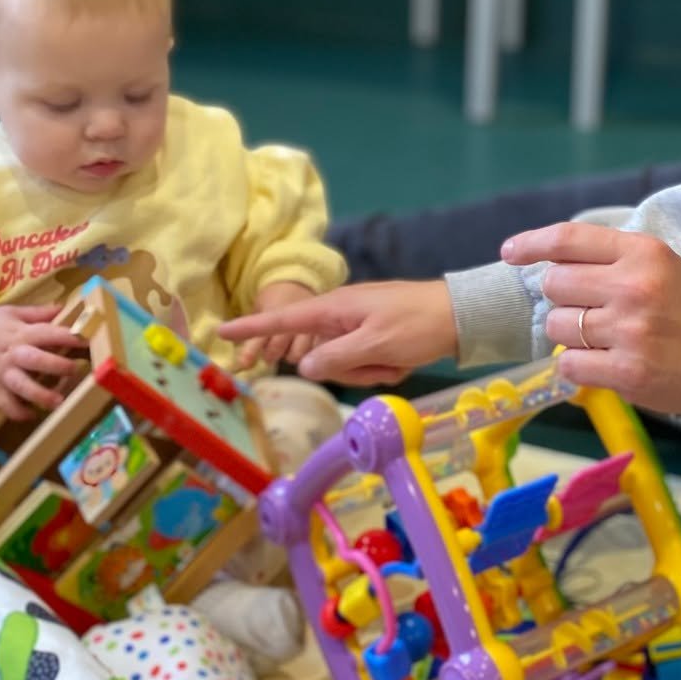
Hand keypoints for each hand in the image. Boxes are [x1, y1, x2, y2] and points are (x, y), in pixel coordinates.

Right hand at [0, 304, 89, 421]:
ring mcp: (3, 374)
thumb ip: (39, 313)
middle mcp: (13, 354)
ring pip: (21, 386)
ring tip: (58, 402)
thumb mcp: (12, 312)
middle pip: (36, 361)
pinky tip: (32, 414)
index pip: (48, 333)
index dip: (69, 337)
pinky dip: (18, 412)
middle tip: (75, 370)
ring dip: (40, 394)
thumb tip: (65, 307)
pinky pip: (6, 405)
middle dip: (57, 366)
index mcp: (21, 333)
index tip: (88, 340)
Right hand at [221, 280, 456, 385]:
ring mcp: (357, 328)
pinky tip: (403, 360)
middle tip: (382, 363)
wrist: (460, 317)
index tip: (220, 329)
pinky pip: (362, 365)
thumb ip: (335, 357)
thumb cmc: (418, 324)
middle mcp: (340, 316)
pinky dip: (382, 368)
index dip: (252, 327)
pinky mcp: (371, 338)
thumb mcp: (376, 344)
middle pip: (319, 356)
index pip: (283, 319)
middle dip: (350, 369)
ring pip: (342, 365)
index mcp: (335, 308)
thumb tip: (303, 368)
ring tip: (396, 360)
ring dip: (370, 370)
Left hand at [502, 222, 680, 417]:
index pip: (568, 239)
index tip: (510, 252)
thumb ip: (608, 258)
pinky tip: (602, 363)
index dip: (532, 243)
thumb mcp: (658, 264)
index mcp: (641, 252)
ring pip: (557, 327)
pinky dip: (577, 366)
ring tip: (603, 339)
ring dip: (570, 335)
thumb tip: (546, 262)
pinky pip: (569, 365)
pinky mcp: (628, 373)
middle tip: (589, 309)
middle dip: (562, 298)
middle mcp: (633, 287)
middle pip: (555, 284)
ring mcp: (630, 331)